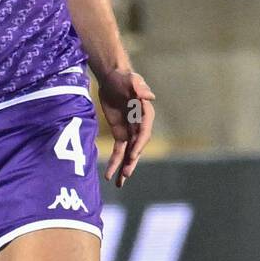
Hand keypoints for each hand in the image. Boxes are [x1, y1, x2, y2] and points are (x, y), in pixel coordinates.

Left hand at [98, 68, 155, 186]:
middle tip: (126, 174)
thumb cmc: (123, 78)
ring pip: (128, 153)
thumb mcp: (130, 80)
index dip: (139, 144)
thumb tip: (149, 96)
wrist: (112, 78)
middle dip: (131, 161)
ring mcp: (130, 131)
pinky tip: (110, 174)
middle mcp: (140, 125)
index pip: (144, 132)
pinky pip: (119, 150)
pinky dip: (115, 161)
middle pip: (137, 146)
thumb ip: (138, 87)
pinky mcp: (120, 133)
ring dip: (123, 167)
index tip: (132, 155)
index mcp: (145, 114)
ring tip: (118, 182)